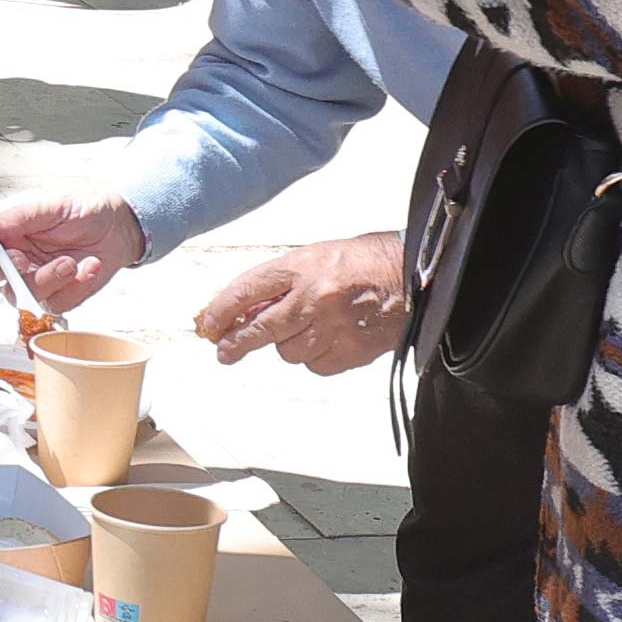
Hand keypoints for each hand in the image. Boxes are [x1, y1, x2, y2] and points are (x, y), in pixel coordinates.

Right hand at [0, 191, 147, 310]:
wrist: (120, 225)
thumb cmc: (83, 207)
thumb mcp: (51, 203)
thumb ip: (18, 216)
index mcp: (3, 229)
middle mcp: (10, 255)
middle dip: (2, 272)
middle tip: (24, 260)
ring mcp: (30, 278)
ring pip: (17, 295)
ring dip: (45, 280)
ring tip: (71, 261)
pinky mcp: (54, 295)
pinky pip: (52, 304)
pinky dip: (74, 286)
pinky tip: (88, 266)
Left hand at [193, 234, 407, 373]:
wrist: (414, 277)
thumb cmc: (364, 262)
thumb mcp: (316, 257)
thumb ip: (281, 283)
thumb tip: (244, 310)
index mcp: (303, 266)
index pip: (247, 290)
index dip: (221, 310)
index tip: (207, 324)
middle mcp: (313, 298)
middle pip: (259, 329)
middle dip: (236, 343)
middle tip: (224, 351)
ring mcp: (331, 327)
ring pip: (287, 352)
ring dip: (287, 344)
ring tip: (306, 327)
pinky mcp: (349, 352)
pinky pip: (314, 365)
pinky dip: (314, 357)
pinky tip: (327, 338)